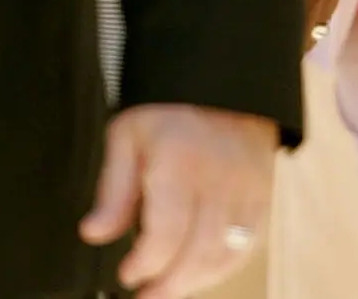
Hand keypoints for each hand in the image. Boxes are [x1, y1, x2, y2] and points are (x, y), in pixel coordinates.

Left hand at [80, 104, 277, 293]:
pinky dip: (223, 267)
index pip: (166, 232)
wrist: (225, 81)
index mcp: (180, 160)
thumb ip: (113, 189)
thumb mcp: (128, 136)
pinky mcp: (264, 195)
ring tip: (169, 289)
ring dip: (195, 281)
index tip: (127, 273)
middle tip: (146, 295)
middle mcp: (219, 177)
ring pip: (226, 253)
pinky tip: (199, 273)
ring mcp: (247, 187)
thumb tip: (94, 233)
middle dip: (169, 285)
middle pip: (199, 251)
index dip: (145, 263)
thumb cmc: (171, 109)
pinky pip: (248, 244)